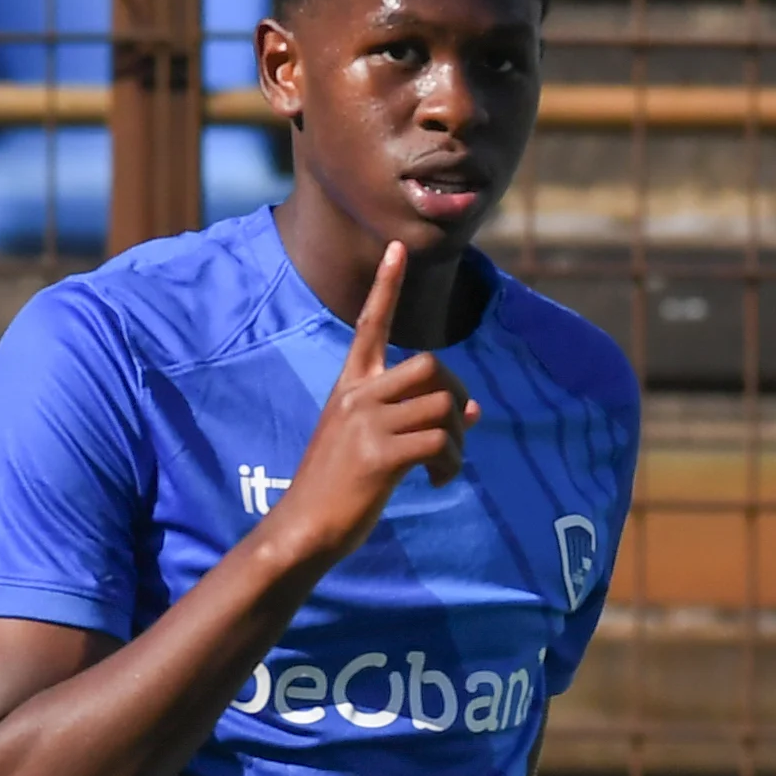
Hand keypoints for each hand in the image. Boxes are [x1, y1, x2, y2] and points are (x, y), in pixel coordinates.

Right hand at [263, 242, 481, 564]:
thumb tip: (472, 410)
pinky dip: (450, 464)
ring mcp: (366, 424)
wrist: (303, 528)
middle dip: (457, 395)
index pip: (371, 325)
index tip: (397, 247)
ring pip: (442, 405)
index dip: (387, 286)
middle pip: (431, 366)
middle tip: (455, 432)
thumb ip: (415, 420)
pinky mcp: (378, 455)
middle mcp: (357, 397)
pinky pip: (439, 443)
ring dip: (458, 440)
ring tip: (444, 465)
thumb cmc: (339, 488)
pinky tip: (436, 482)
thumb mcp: (371, 443)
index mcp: (350, 387)